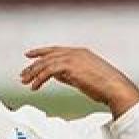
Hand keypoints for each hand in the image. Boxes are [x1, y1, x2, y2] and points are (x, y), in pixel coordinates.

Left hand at [20, 46, 138, 116]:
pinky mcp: (70, 67)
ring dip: (34, 73)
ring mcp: (73, 58)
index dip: (41, 52)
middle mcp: (75, 52)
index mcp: (80, 52)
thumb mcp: (84, 77)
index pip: (55, 50)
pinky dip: (39, 78)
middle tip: (23, 75)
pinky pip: (49, 71)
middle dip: (33, 66)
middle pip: (48, 56)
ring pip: (46, 63)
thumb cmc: (105, 86)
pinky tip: (35, 86)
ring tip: (26, 82)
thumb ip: (70, 74)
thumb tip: (56, 76)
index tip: (29, 54)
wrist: (115, 88)